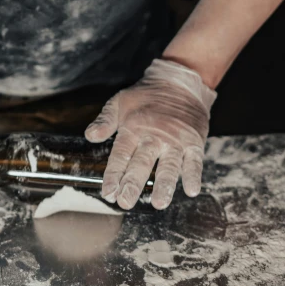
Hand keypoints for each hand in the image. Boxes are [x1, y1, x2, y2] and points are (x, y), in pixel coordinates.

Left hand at [85, 59, 216, 209]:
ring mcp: (175, 140)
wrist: (180, 82)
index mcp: (133, 127)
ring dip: (164, 185)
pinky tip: (191, 190)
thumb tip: (90, 136)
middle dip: (132, 184)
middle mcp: (154, 135)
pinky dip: (193, 175)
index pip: (121, 155)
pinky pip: (194, 161)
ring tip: (159, 203)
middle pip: (142, 163)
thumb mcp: (119, 102)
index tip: (108, 192)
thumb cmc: (146, 95)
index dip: (113, 174)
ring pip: (169, 165)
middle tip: (125, 202)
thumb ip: (104, 121)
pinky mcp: (194, 141)